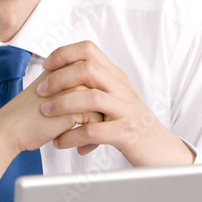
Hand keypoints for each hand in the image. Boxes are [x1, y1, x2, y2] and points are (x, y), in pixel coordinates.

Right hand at [0, 68, 101, 201]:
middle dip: (102, 119)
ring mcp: (74, 90)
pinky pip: (96, 123)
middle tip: (93, 137)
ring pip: (103, 109)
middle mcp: (72, 75)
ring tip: (86, 145)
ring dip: (98, 131)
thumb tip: (99, 106)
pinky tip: (79, 149)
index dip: (96, 106)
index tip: (91, 123)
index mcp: (67, 68)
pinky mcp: (74, 108)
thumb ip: (73, 94)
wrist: (9, 129)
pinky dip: (90, 139)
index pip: (97, 85)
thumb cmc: (28, 117)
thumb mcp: (53, 98)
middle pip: (103, 96)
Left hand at [37, 41, 194, 167]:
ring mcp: (126, 110)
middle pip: (88, 70)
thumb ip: (97, 83)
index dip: (65, 54)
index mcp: (117, 77)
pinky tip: (60, 142)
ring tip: (45, 112)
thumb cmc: (132, 124)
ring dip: (63, 104)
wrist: (160, 150)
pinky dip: (72, 136)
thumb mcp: (118, 97)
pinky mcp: (126, 133)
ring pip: (91, 97)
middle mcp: (122, 89)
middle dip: (59, 78)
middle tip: (41, 91)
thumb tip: (67, 71)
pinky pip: (94, 131)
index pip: (89, 50)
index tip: (47, 65)